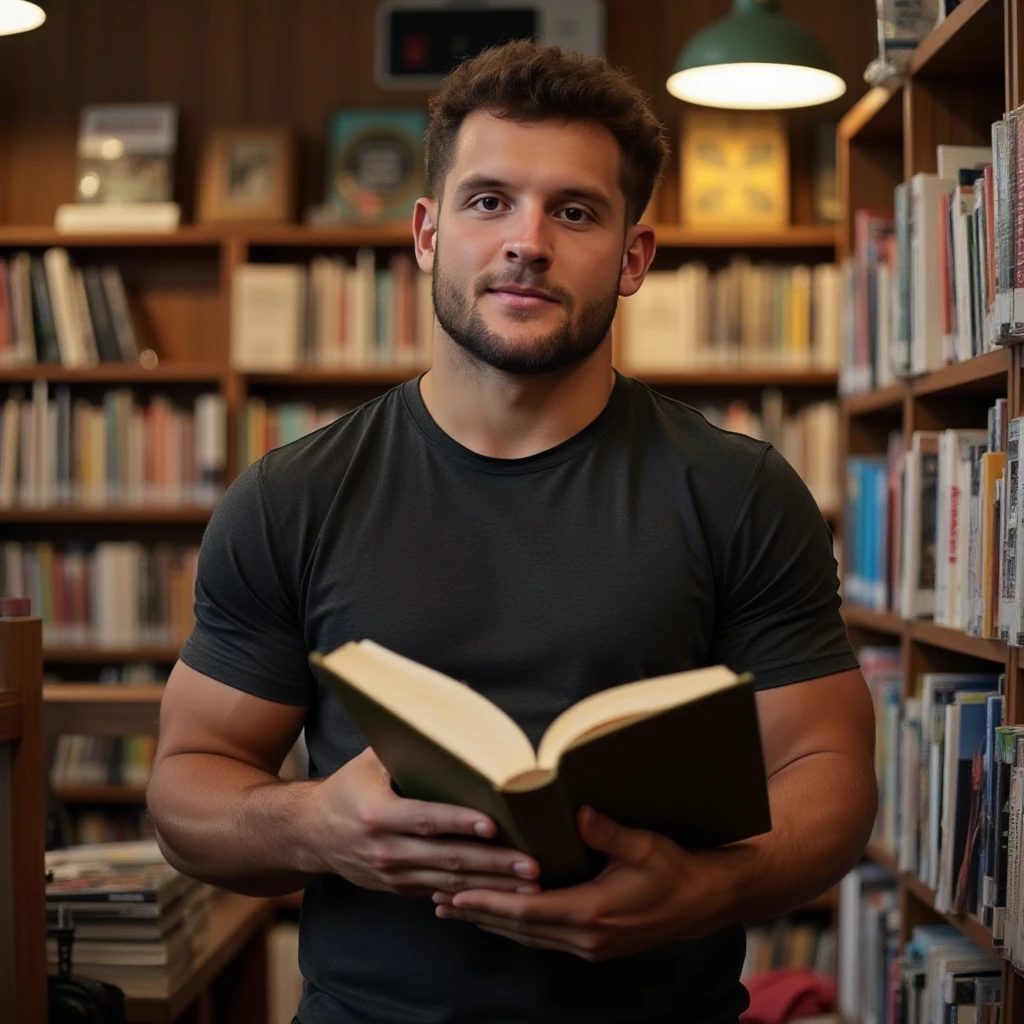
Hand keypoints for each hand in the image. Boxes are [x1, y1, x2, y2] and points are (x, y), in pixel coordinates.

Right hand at [306, 748, 539, 897]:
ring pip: (450, 883)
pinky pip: (440, 893)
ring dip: (492, 885)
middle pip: (447, 858)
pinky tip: (502, 896)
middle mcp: (384, 849)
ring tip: (528, 884)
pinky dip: (472, 896)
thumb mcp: (370, 757)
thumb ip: (410, 734)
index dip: (460, 822)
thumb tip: (457, 693)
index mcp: (376, 814)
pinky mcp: (399, 888)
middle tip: (530, 864)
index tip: (493, 825)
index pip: (425, 818)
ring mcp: (392, 874)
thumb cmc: (349, 786)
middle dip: (492, 863)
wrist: (310, 833)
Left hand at [432, 806, 727, 960]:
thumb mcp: (642, 845)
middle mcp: (585, 938)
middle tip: (440, 900)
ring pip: (528, 936)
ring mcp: (589, 947)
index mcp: (592, 913)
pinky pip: (543, 938)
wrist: (701, 903)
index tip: (457, 893)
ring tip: (457, 909)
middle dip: (478, 913)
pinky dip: (515, 927)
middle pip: (519, 928)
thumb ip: (606, 831)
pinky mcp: (594, 946)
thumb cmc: (673, 869)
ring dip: (492, 922)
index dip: (490, 902)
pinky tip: (499, 918)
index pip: (527, 910)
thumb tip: (577, 812)